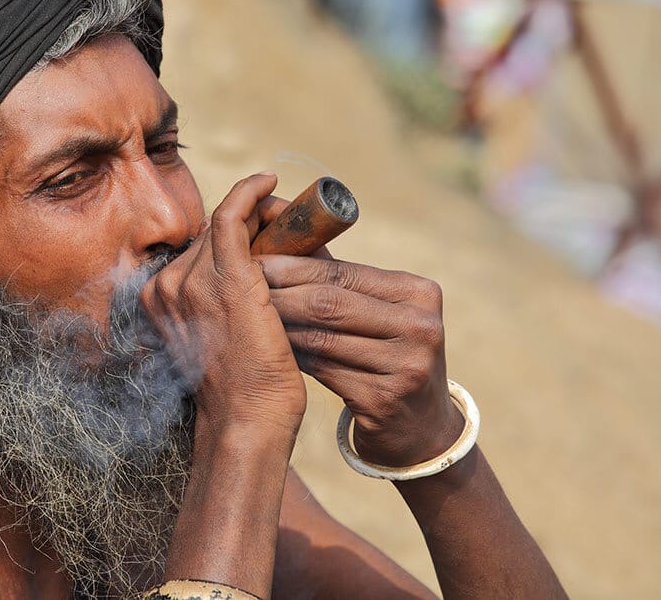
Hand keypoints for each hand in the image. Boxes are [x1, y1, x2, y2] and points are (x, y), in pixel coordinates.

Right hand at [141, 174, 306, 436]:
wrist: (245, 422)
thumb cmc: (244, 392)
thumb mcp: (219, 341)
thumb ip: (221, 305)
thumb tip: (261, 271)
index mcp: (160, 301)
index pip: (195, 252)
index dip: (231, 236)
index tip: (262, 229)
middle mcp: (166, 286)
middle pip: (210, 237)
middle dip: (248, 224)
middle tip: (284, 220)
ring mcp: (190, 281)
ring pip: (226, 225)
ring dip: (259, 213)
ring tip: (286, 213)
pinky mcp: (226, 278)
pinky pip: (232, 216)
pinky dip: (251, 194)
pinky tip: (269, 184)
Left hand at [257, 255, 463, 466]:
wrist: (419, 424)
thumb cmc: (387, 353)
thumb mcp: (380, 313)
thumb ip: (340, 280)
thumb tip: (282, 235)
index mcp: (420, 293)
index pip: (343, 272)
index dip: (293, 266)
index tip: (253, 260)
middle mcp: (421, 327)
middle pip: (330, 303)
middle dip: (279, 293)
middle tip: (240, 287)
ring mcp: (407, 366)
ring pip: (321, 338)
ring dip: (278, 327)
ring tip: (246, 317)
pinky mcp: (384, 400)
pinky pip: (322, 371)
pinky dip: (290, 358)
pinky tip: (267, 351)